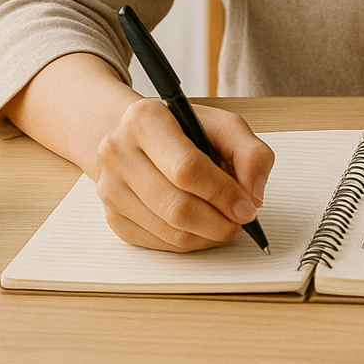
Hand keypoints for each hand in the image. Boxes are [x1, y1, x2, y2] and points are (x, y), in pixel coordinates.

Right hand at [92, 97, 275, 252]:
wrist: (136, 138)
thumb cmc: (182, 130)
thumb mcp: (223, 126)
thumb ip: (250, 153)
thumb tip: (253, 193)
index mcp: (145, 119)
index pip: (186, 168)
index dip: (223, 193)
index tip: (247, 206)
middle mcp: (118, 153)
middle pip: (177, 207)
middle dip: (219, 222)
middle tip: (240, 220)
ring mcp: (110, 188)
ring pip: (170, 231)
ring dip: (208, 235)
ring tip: (224, 221)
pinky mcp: (113, 217)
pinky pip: (160, 244)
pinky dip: (191, 241)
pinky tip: (202, 225)